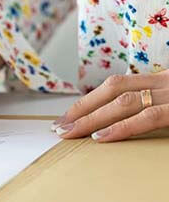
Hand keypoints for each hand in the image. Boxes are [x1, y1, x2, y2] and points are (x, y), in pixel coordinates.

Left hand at [51, 70, 168, 141]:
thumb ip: (150, 105)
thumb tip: (121, 119)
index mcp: (160, 80)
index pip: (116, 86)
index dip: (89, 100)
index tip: (67, 116)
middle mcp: (163, 83)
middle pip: (112, 91)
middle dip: (82, 108)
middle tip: (59, 126)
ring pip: (123, 102)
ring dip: (92, 118)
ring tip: (70, 132)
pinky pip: (149, 117)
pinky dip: (122, 127)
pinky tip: (100, 137)